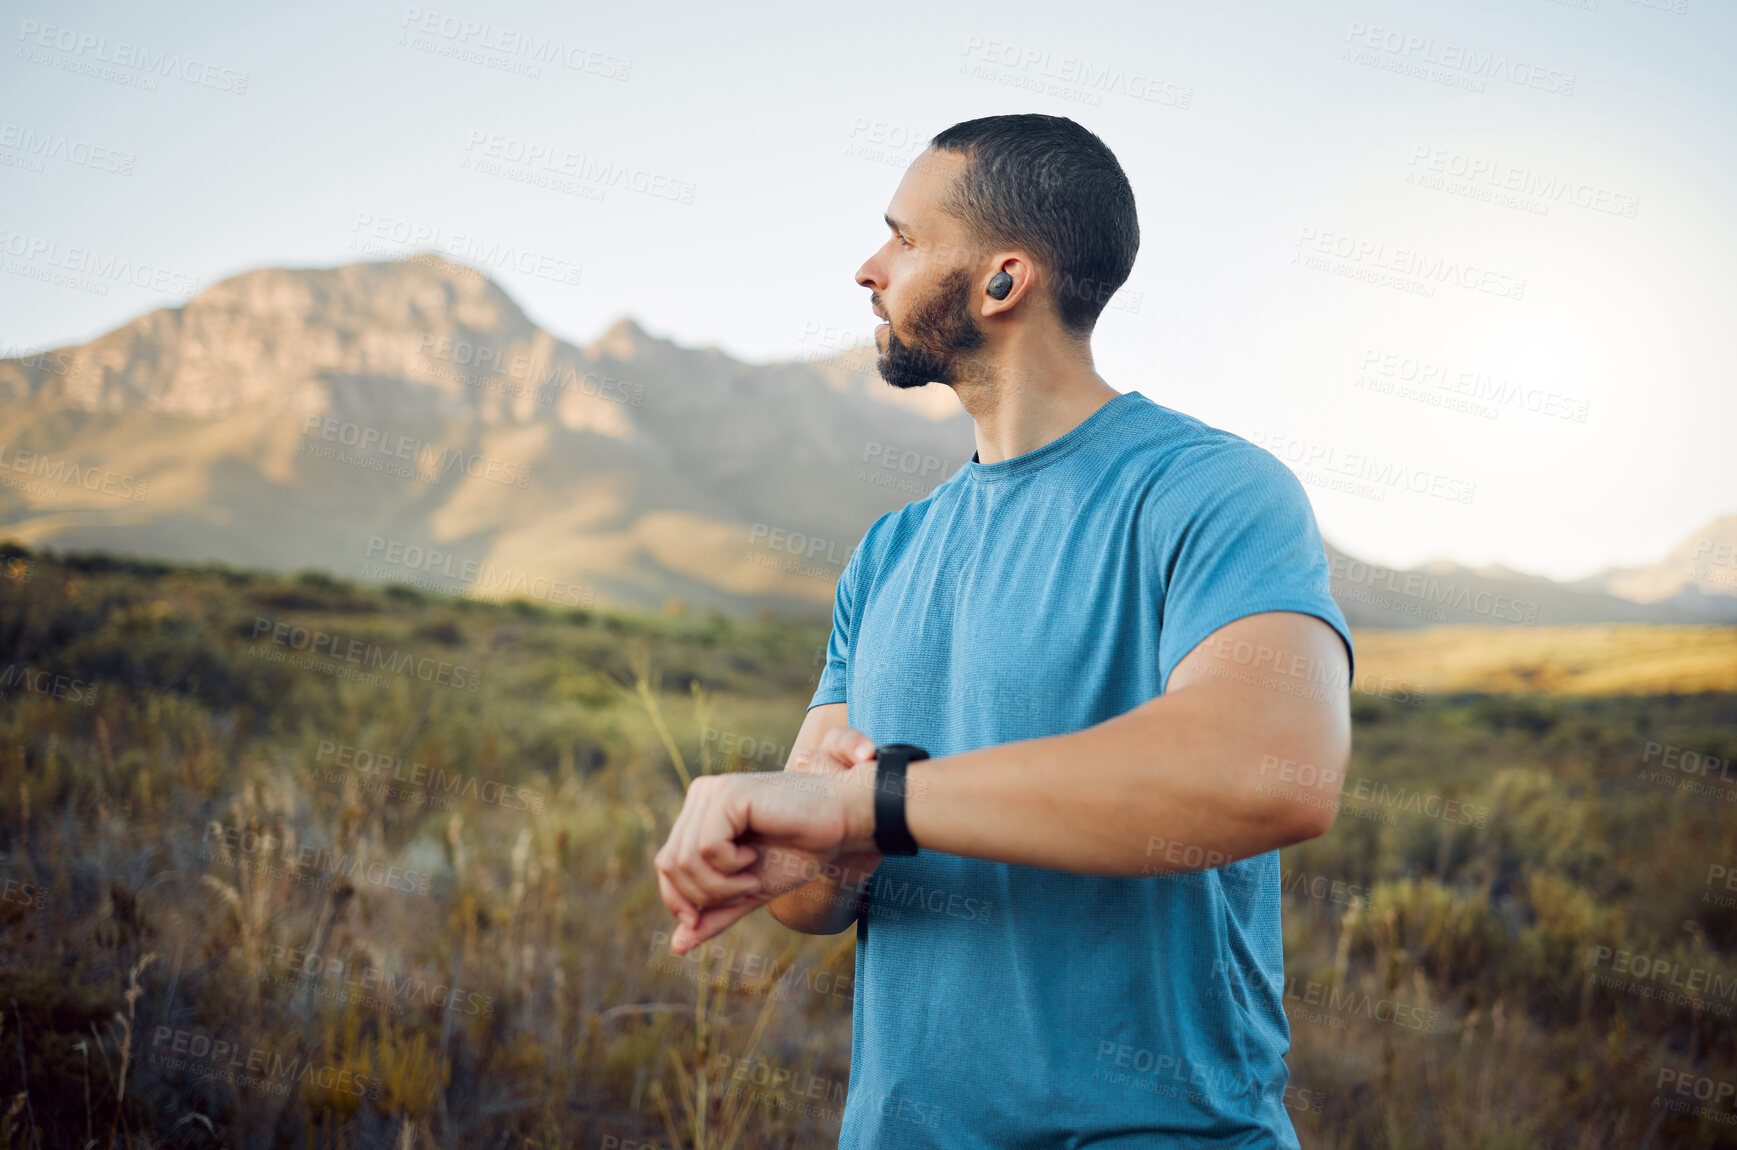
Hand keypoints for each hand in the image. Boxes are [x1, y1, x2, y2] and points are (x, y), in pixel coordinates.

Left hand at [654, 727, 878, 954]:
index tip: (697, 923)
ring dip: (720, 884)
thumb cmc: (800, 851)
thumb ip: (715, 912)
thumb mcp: (750, 891)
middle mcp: (700, 796)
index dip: (677, 900)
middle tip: (744, 890)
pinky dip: (729, 867)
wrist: (842, 823)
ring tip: (751, 877)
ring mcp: (713, 792)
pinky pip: (706, 848)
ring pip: (684, 859)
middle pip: (670, 864)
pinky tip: (752, 858)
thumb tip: (678, 946)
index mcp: (701, 814)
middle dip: (704, 894)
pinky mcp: (728, 794)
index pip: (666, 865)